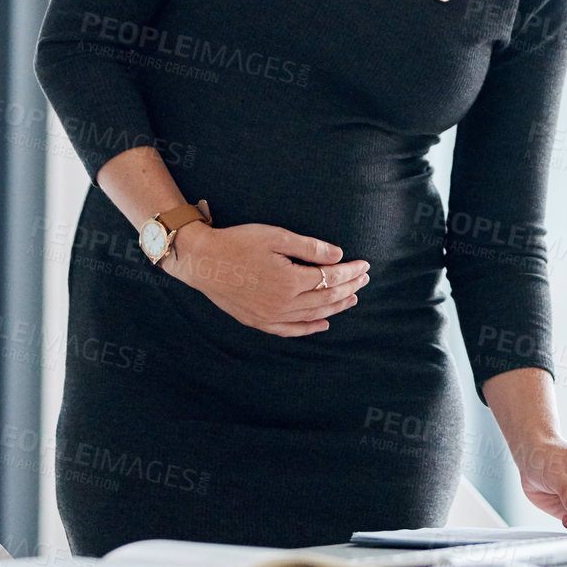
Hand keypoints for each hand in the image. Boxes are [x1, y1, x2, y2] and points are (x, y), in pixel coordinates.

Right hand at [162, 221, 367, 336]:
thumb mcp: (276, 236)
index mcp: (290, 280)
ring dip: (335, 308)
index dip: (350, 272)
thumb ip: (310, 247)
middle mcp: (283, 303)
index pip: (331, 278)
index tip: (365, 265)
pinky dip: (309, 328)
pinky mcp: (258, 321)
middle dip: (349, 288)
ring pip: (312, 315)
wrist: (202, 260)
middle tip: (364, 279)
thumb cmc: (238, 242)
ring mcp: (270, 316)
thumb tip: (338, 256)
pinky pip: (290, 330)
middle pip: (326, 298)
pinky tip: (323, 324)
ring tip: (352, 299)